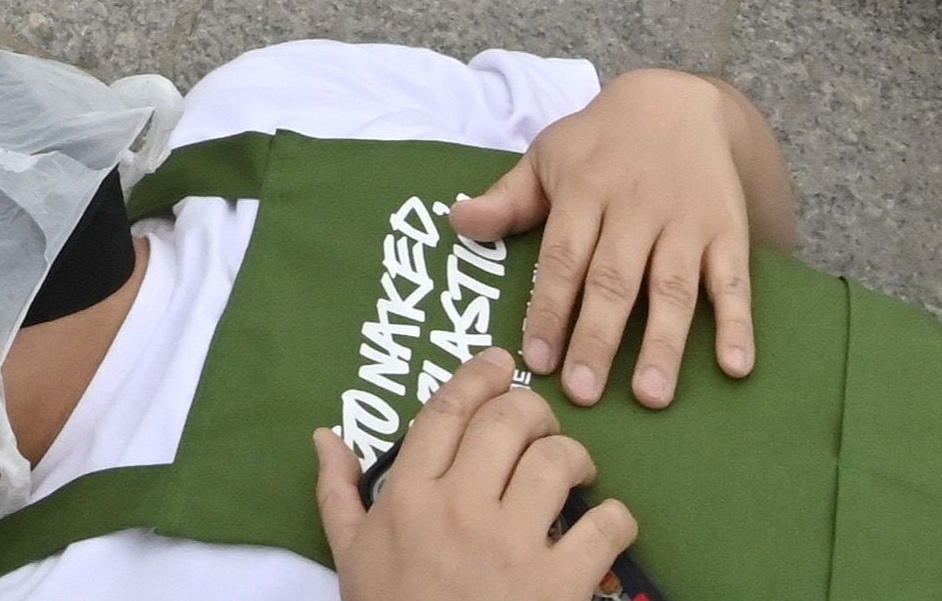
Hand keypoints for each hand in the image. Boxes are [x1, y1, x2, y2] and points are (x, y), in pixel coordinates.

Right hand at [311, 355, 630, 600]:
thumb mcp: (351, 557)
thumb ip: (338, 492)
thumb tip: (326, 434)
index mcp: (409, 497)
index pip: (446, 413)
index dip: (478, 376)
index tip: (501, 362)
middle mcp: (460, 509)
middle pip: (507, 423)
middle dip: (532, 410)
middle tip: (541, 424)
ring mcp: (513, 546)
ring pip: (556, 462)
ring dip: (574, 456)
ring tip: (575, 472)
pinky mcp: (560, 583)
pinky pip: (604, 525)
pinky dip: (615, 517)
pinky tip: (607, 524)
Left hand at [460, 69, 765, 406]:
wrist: (681, 102)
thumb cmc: (601, 142)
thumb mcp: (548, 156)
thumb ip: (508, 198)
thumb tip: (458, 222)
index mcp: (585, 191)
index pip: (563, 258)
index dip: (550, 309)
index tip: (538, 359)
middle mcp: (636, 208)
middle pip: (615, 280)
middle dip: (598, 338)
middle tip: (583, 393)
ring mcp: (686, 222)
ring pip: (673, 288)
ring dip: (664, 343)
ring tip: (652, 396)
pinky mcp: (728, 232)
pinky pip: (734, 281)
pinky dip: (738, 324)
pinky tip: (736, 368)